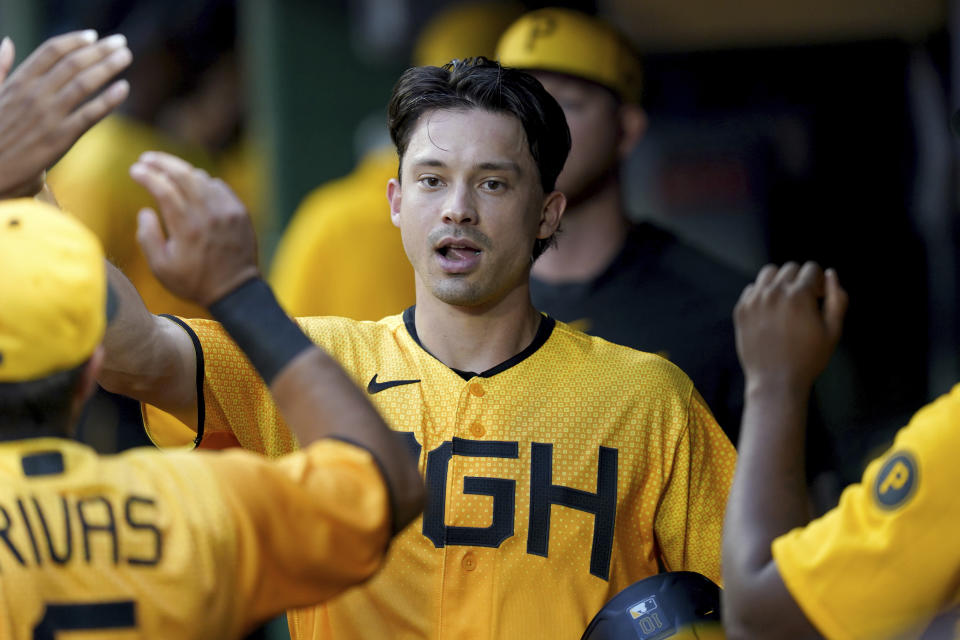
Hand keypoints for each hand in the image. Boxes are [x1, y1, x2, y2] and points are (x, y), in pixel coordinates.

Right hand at [0, 31, 130, 197]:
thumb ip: (1, 68)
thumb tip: (6, 42)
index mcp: (18, 82)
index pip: (50, 51)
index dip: (75, 40)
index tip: (94, 35)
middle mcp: (34, 95)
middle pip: (73, 63)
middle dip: (99, 50)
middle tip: (120, 42)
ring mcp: (49, 116)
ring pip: (84, 84)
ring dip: (108, 67)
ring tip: (126, 56)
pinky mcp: (62, 138)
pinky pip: (90, 114)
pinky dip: (109, 99)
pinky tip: (124, 88)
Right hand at [130, 151, 259, 306]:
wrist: (236, 291)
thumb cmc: (194, 282)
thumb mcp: (161, 268)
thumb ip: (147, 237)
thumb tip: (145, 210)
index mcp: (186, 228)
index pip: (164, 189)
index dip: (147, 175)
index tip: (134, 170)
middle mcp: (209, 215)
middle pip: (183, 175)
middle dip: (162, 162)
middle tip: (146, 158)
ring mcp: (228, 212)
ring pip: (202, 178)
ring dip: (182, 171)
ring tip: (167, 170)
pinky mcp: (240, 213)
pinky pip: (220, 187)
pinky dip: (204, 181)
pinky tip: (193, 184)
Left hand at [734, 261, 847, 390]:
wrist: (775, 381)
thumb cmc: (808, 358)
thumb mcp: (833, 331)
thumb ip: (837, 299)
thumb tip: (831, 274)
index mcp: (799, 295)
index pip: (811, 268)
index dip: (819, 282)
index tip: (819, 297)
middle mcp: (774, 293)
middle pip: (790, 268)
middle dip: (801, 280)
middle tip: (805, 302)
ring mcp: (754, 300)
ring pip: (769, 273)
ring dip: (780, 281)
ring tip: (786, 302)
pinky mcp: (741, 310)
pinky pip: (753, 289)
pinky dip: (763, 294)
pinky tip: (771, 312)